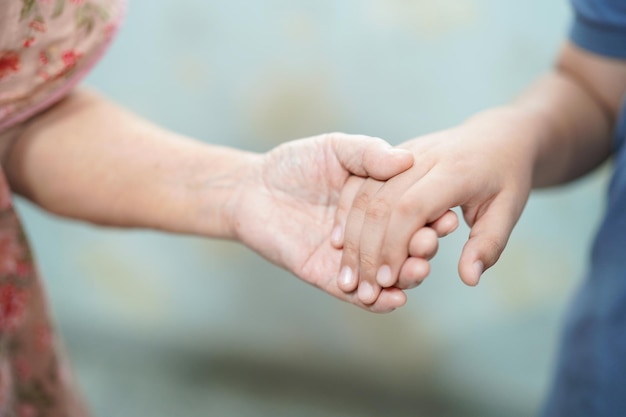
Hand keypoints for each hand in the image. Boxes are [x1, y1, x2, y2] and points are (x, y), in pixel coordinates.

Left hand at [230, 132, 414, 312]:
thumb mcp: (336, 149)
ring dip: (406, 278)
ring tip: (414, 272)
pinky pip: (359, 296)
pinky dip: (380, 302)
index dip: (432, 218)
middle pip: (406, 248)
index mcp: (380, 202)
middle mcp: (372, 232)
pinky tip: (393, 298)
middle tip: (426, 246)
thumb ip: (368, 153)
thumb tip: (406, 158)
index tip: (446, 218)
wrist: (252, 189)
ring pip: (388, 276)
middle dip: (421, 250)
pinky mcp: (330, 277)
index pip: (414, 214)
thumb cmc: (295, 164)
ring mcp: (353, 258)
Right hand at [335, 109, 536, 303]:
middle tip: (364, 288)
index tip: (388, 281)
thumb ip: (488, 245)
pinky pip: (359, 182)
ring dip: (352, 237)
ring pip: (365, 194)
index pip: (412, 208)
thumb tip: (469, 279)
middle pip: (382, 203)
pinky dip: (346, 213)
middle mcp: (424, 157)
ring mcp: (404, 153)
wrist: (497, 134)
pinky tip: (339, 242)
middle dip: (369, 250)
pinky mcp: (392, 155)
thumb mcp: (509, 209)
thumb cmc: (507, 175)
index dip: (395, 246)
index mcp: (455, 170)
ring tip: (348, 275)